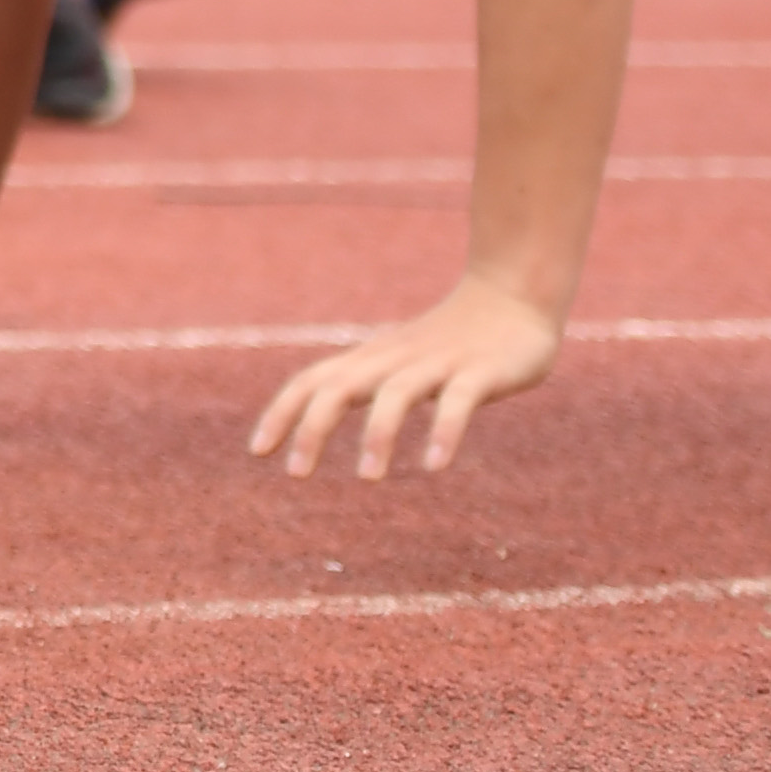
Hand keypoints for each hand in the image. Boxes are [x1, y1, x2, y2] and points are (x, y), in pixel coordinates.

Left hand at [251, 273, 562, 479]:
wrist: (514, 293)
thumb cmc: (449, 336)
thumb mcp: (397, 358)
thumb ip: (361, 381)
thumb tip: (316, 411)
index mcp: (371, 359)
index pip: (311, 381)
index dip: (282, 412)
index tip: (257, 451)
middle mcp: (395, 359)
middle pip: (339, 387)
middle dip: (312, 428)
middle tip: (295, 474)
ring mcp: (438, 363)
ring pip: (395, 395)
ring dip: (377, 434)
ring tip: (367, 478)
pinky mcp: (481, 371)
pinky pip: (459, 401)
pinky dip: (444, 430)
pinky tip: (434, 465)